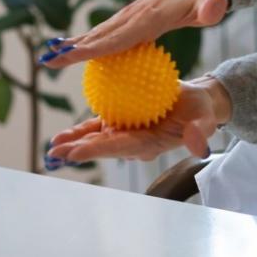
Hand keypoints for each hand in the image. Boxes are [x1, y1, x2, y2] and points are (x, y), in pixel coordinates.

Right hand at [38, 0, 233, 68]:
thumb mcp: (213, 2)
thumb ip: (212, 6)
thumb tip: (214, 5)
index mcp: (150, 16)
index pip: (117, 36)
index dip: (93, 48)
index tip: (70, 56)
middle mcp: (134, 14)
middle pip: (99, 35)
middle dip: (72, 49)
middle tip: (45, 61)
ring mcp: (130, 15)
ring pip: (98, 33)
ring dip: (73, 45)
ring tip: (48, 58)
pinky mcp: (131, 18)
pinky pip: (106, 34)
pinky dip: (87, 43)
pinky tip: (73, 54)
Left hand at [45, 78, 230, 163]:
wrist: (195, 103)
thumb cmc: (200, 111)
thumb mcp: (204, 119)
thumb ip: (200, 131)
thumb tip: (199, 145)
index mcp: (149, 144)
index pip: (120, 147)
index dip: (97, 150)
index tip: (76, 153)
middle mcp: (133, 142)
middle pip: (102, 146)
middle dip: (78, 150)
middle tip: (54, 153)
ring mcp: (125, 132)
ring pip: (95, 139)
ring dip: (74, 143)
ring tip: (52, 146)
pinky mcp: (121, 121)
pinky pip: (97, 126)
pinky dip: (80, 130)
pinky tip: (62, 134)